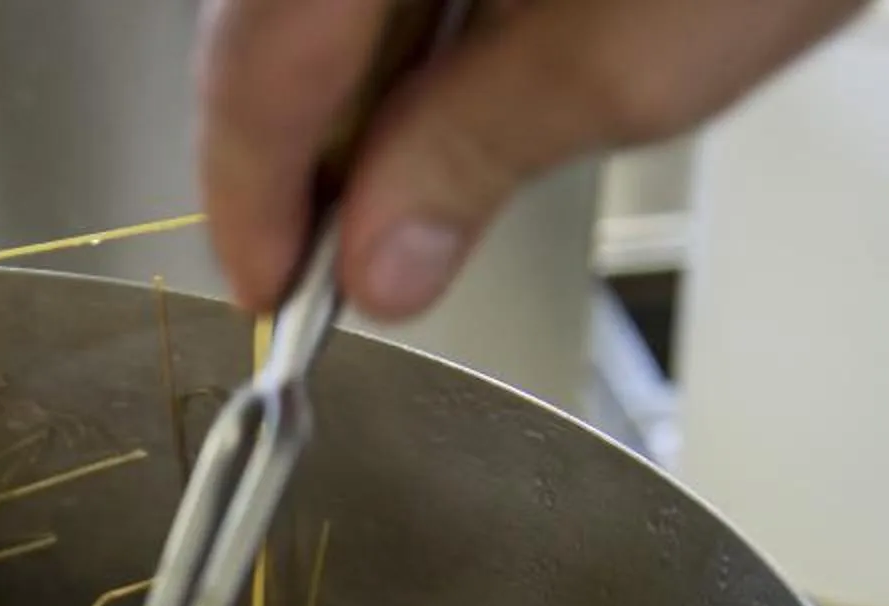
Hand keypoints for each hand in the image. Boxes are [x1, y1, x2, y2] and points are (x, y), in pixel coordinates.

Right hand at [198, 0, 867, 318]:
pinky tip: (469, 72)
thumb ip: (477, 157)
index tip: (277, 295)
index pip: (253, 64)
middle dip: (313, 148)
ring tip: (435, 172)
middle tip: (355, 259)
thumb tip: (381, 254)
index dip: (250, 200)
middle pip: (276, 19)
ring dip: (369, 84)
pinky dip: (417, 20)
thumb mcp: (637, 56)